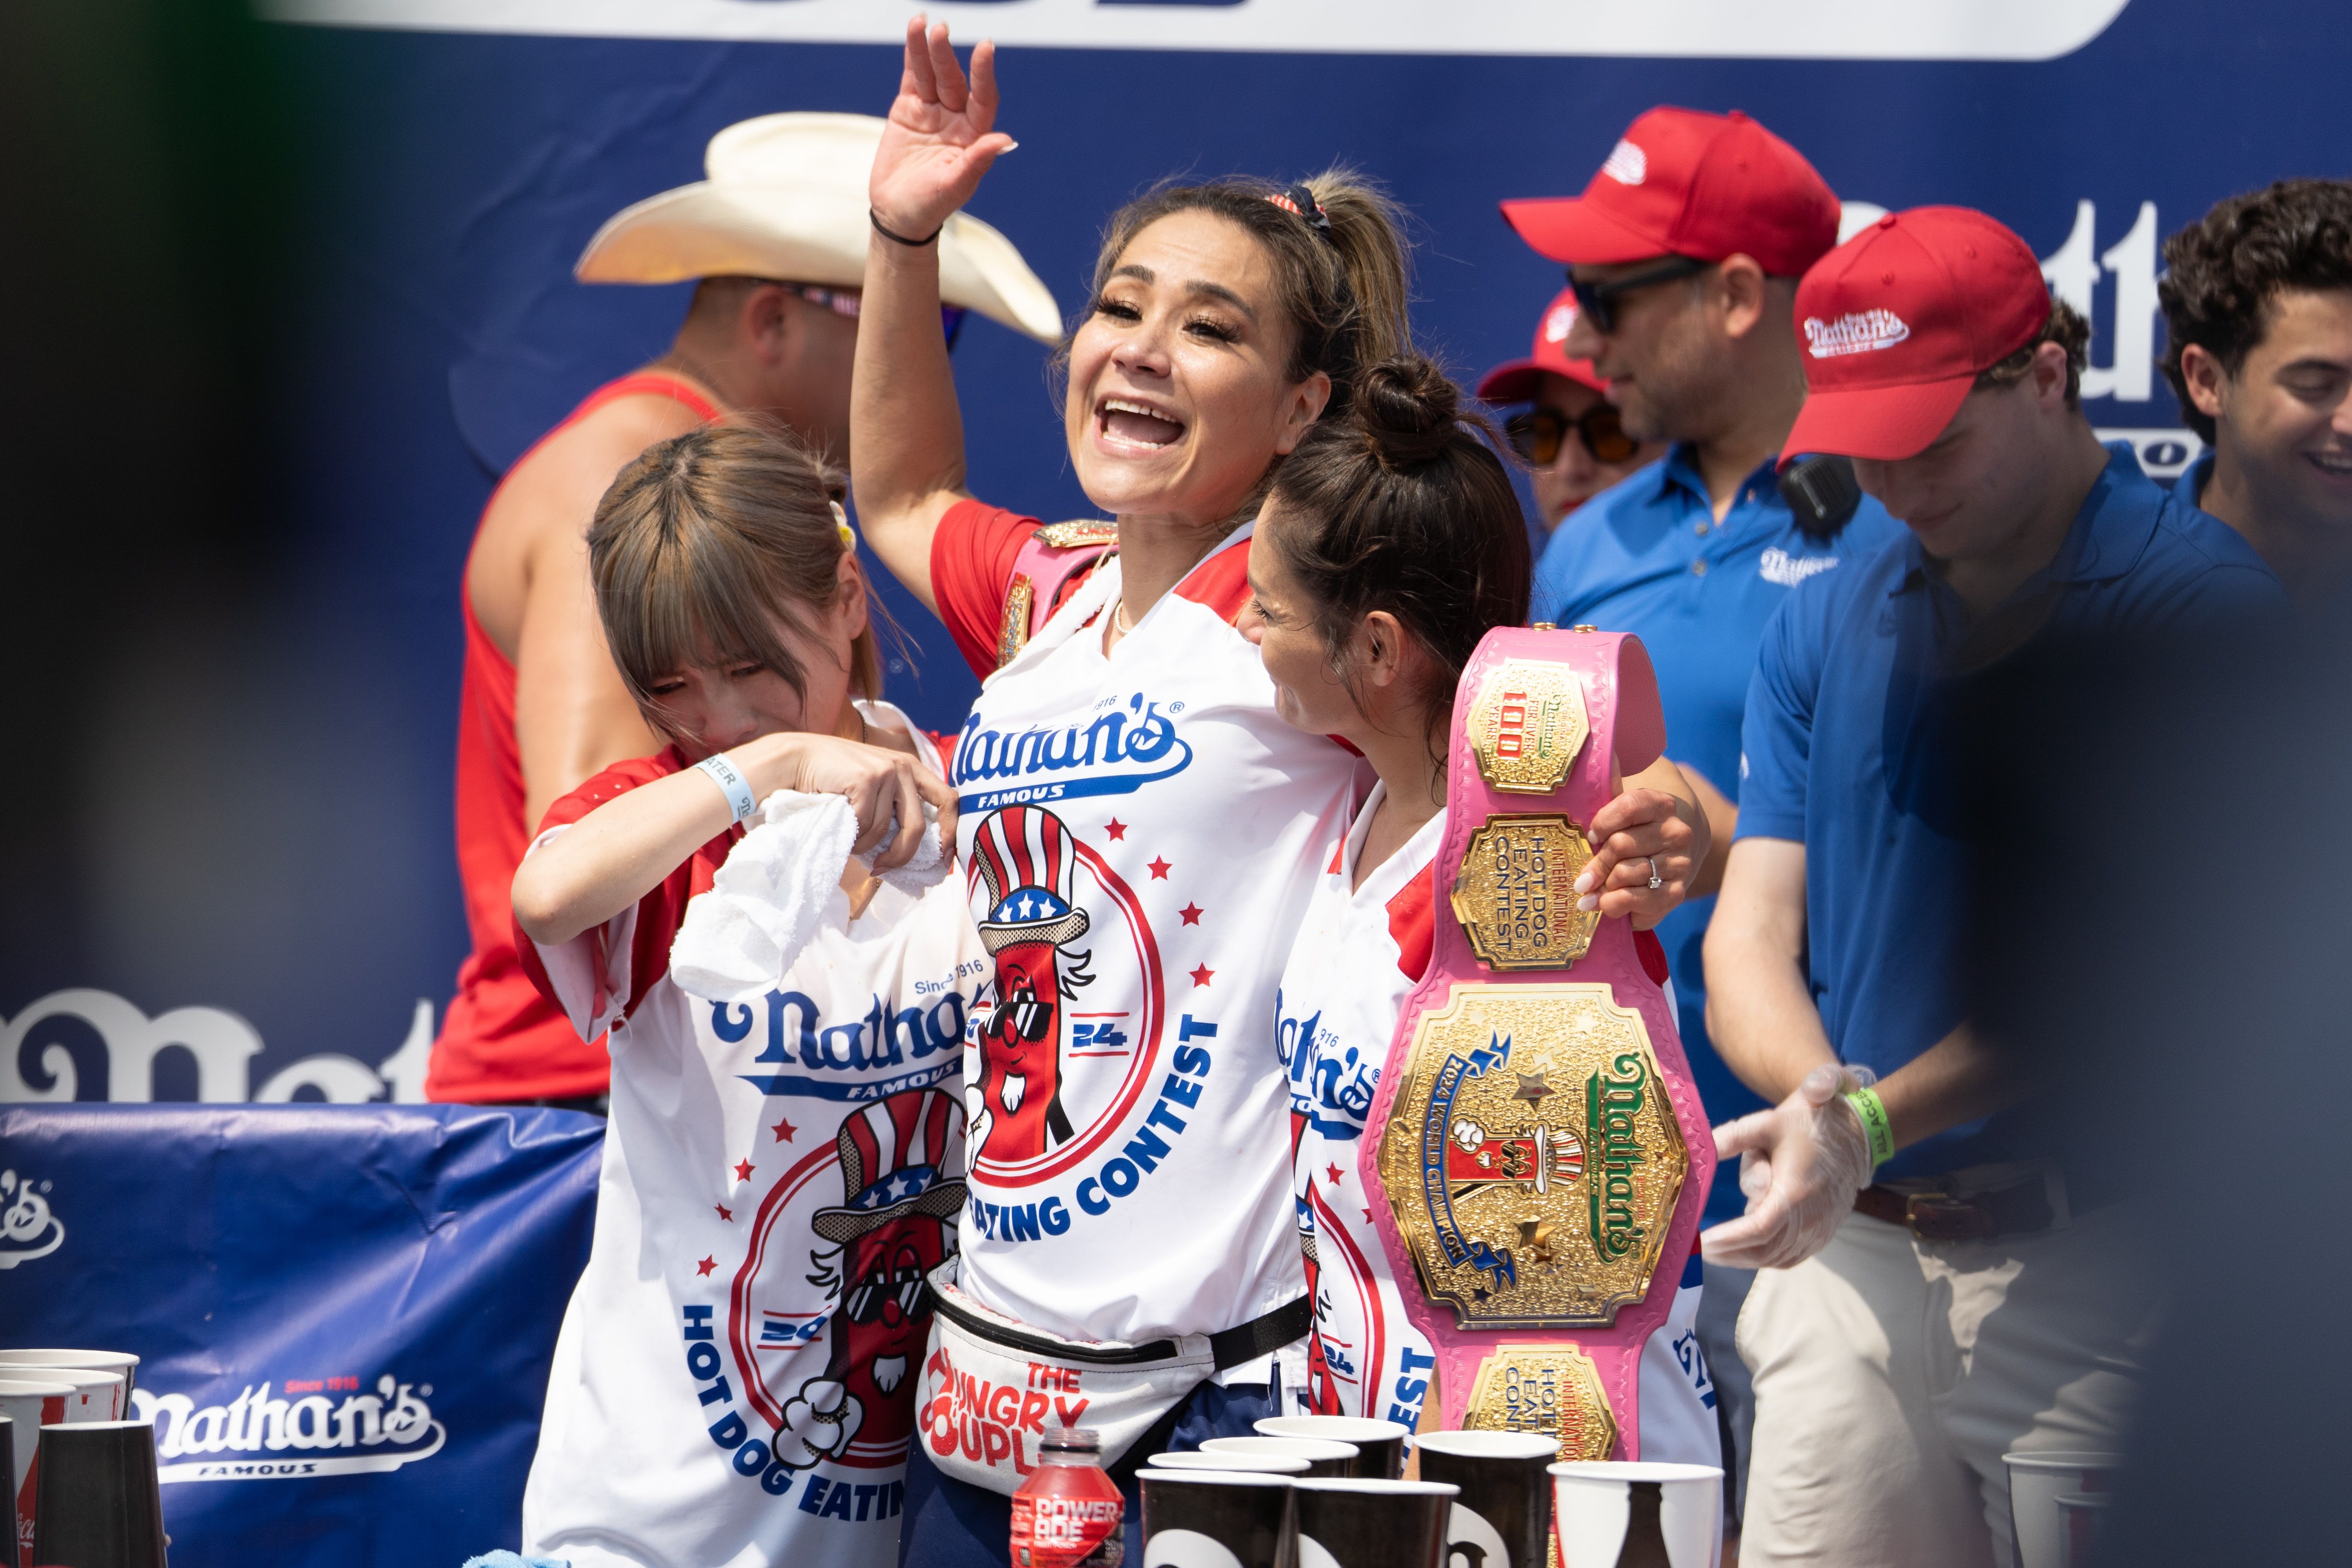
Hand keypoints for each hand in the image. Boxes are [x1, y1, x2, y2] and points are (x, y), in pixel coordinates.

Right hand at [740, 732, 957, 870]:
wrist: (797, 760)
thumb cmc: (835, 781)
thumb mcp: (874, 789)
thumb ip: (895, 807)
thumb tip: (918, 852)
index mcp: (912, 768)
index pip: (948, 799)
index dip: (950, 831)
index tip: (941, 858)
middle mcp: (904, 766)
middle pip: (918, 826)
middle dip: (902, 855)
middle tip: (884, 869)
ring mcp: (886, 771)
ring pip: (884, 830)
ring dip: (865, 845)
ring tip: (848, 836)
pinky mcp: (866, 779)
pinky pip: (864, 825)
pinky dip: (851, 836)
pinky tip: (840, 826)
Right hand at [870, 16, 1014, 238]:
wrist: (898, 214)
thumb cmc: (931, 206)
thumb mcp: (955, 186)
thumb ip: (977, 161)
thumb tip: (1005, 139)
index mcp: (974, 136)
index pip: (983, 99)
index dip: (984, 74)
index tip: (985, 49)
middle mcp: (956, 120)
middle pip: (954, 81)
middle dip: (946, 56)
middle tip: (940, 31)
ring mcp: (932, 112)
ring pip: (932, 74)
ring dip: (928, 49)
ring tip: (924, 24)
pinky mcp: (908, 109)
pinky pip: (913, 77)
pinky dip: (913, 56)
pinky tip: (915, 32)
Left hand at [1574, 787, 1698, 929]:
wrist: (1670, 858)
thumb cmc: (1634, 833)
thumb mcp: (1621, 811)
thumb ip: (1606, 791)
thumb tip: (1601, 755)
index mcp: (1660, 805)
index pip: (1629, 807)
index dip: (1603, 823)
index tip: (1592, 836)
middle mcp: (1675, 832)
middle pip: (1621, 845)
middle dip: (1596, 863)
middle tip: (1582, 877)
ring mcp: (1679, 864)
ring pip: (1625, 873)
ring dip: (1603, 885)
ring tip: (1591, 891)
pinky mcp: (1676, 893)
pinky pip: (1637, 899)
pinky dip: (1613, 904)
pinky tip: (1603, 903)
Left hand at [1699, 1063, 1874, 1269]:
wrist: (1852, 1138)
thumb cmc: (1806, 1127)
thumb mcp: (1766, 1122)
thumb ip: (1733, 1136)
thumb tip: (1701, 1148)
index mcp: (1795, 1191)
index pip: (1759, 1228)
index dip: (1729, 1239)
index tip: (1702, 1241)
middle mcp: (1810, 1218)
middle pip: (1763, 1250)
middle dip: (1728, 1253)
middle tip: (1699, 1249)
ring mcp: (1819, 1230)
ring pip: (1776, 1258)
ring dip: (1743, 1259)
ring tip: (1714, 1252)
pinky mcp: (1823, 1235)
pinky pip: (1790, 1257)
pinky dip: (1765, 1259)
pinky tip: (1742, 1254)